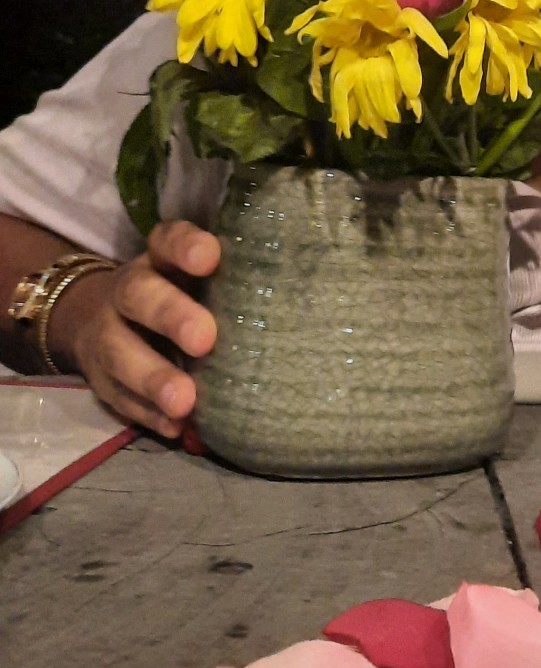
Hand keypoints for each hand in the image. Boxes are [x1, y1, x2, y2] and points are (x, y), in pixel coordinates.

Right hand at [50, 221, 219, 439]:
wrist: (105, 321)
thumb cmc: (185, 299)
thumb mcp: (202, 281)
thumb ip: (238, 282)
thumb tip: (311, 300)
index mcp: (161, 260)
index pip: (167, 241)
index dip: (185, 247)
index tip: (211, 258)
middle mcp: (130, 291)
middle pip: (140, 294)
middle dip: (171, 316)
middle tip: (204, 340)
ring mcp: (109, 334)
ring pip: (119, 351)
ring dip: (153, 378)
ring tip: (184, 402)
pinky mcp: (102, 378)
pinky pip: (118, 396)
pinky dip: (146, 413)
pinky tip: (173, 426)